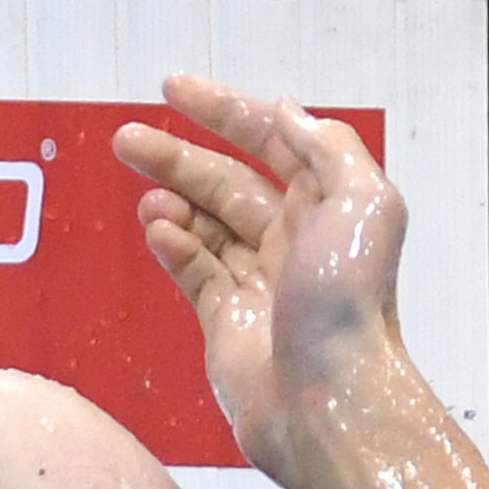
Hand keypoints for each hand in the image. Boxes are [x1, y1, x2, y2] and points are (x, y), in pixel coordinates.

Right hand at [112, 74, 407, 487]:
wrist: (328, 399)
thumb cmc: (348, 302)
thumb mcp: (363, 201)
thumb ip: (325, 147)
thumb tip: (284, 111)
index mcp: (328, 205)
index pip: (270, 141)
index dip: (224, 111)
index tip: (172, 89)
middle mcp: (294, 239)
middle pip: (226, 182)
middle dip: (177, 157)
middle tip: (125, 140)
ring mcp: (258, 281)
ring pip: (204, 225)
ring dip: (172, 201)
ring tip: (146, 195)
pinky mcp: (226, 321)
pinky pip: (192, 270)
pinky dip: (171, 246)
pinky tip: (157, 230)